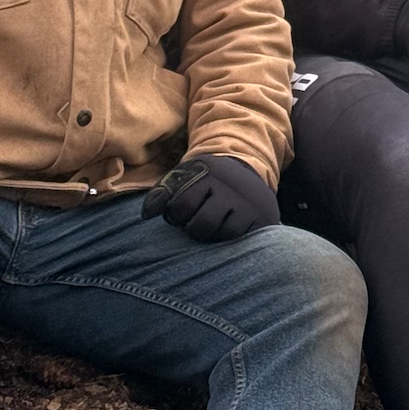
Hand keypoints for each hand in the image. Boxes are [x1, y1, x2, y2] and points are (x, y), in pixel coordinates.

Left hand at [143, 154, 280, 240]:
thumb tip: (146, 215)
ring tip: (210, 225)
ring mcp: (247, 203)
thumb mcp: (185, 176)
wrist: (247, 170)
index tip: (179, 211)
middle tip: (195, 221)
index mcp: (207, 172)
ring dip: (210, 235)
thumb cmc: (207, 180)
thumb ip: (163, 192)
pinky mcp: (262, 217)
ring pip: (220, 234)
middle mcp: (229, 186)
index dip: (175, 214)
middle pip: (200, 226)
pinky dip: (228, 238)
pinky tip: (226, 228)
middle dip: (192, 228)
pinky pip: (239, 239)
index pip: (181, 205)